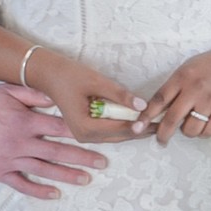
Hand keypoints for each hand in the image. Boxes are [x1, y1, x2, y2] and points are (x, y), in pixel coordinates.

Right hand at [0, 83, 108, 199]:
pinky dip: (39, 190)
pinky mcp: (0, 172)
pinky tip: (55, 194)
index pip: (58, 127)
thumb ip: (31, 94)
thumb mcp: (5, 91)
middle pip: (57, 151)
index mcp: (24, 121)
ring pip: (44, 169)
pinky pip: (22, 184)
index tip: (98, 135)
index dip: (80, 131)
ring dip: (67, 174)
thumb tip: (54, 96)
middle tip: (102, 162)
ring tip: (86, 178)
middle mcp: (21, 142)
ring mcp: (11, 159)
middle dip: (81, 156)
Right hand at [27, 50, 148, 144]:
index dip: (141, 124)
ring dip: (133, 128)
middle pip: (120, 135)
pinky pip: (109, 130)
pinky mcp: (86, 129)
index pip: (120, 128)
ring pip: (116, 135)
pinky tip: (136, 118)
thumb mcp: (96, 81)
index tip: (159, 118)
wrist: (48, 74)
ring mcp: (84, 134)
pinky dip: (123, 124)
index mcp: (85, 127)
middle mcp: (85, 136)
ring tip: (153, 120)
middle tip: (162, 121)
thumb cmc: (69, 75)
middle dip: (141, 129)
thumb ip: (119, 94)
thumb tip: (142, 105)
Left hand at [142, 46, 210, 145]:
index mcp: (182, 77)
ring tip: (187, 126)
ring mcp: (210, 101)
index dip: (146, 114)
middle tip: (160, 140)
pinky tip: (201, 127)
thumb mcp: (187, 68)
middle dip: (163, 133)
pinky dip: (202, 133)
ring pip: (191, 129)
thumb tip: (157, 108)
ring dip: (186, 132)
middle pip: (173, 118)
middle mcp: (194, 89)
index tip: (137, 126)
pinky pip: (209, 131)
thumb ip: (173, 86)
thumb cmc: (209, 65)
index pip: (159, 99)